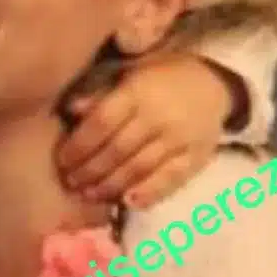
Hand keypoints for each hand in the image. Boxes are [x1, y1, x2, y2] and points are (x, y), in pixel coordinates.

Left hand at [57, 54, 239, 208]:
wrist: (214, 81)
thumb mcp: (131, 73)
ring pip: (139, 168)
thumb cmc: (162, 76)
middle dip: (90, 170)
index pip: (102, 122)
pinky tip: (129, 203)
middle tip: (71, 183)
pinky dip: (149, 193)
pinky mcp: (196, 156)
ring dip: (110, 186)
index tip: (62, 161)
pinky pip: (171, 179)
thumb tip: (70, 110)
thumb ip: (101, 93)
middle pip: (117, 150)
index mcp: (138, 91)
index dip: (79, 145)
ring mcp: (179, 139)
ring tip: (90, 195)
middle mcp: (158, 116)